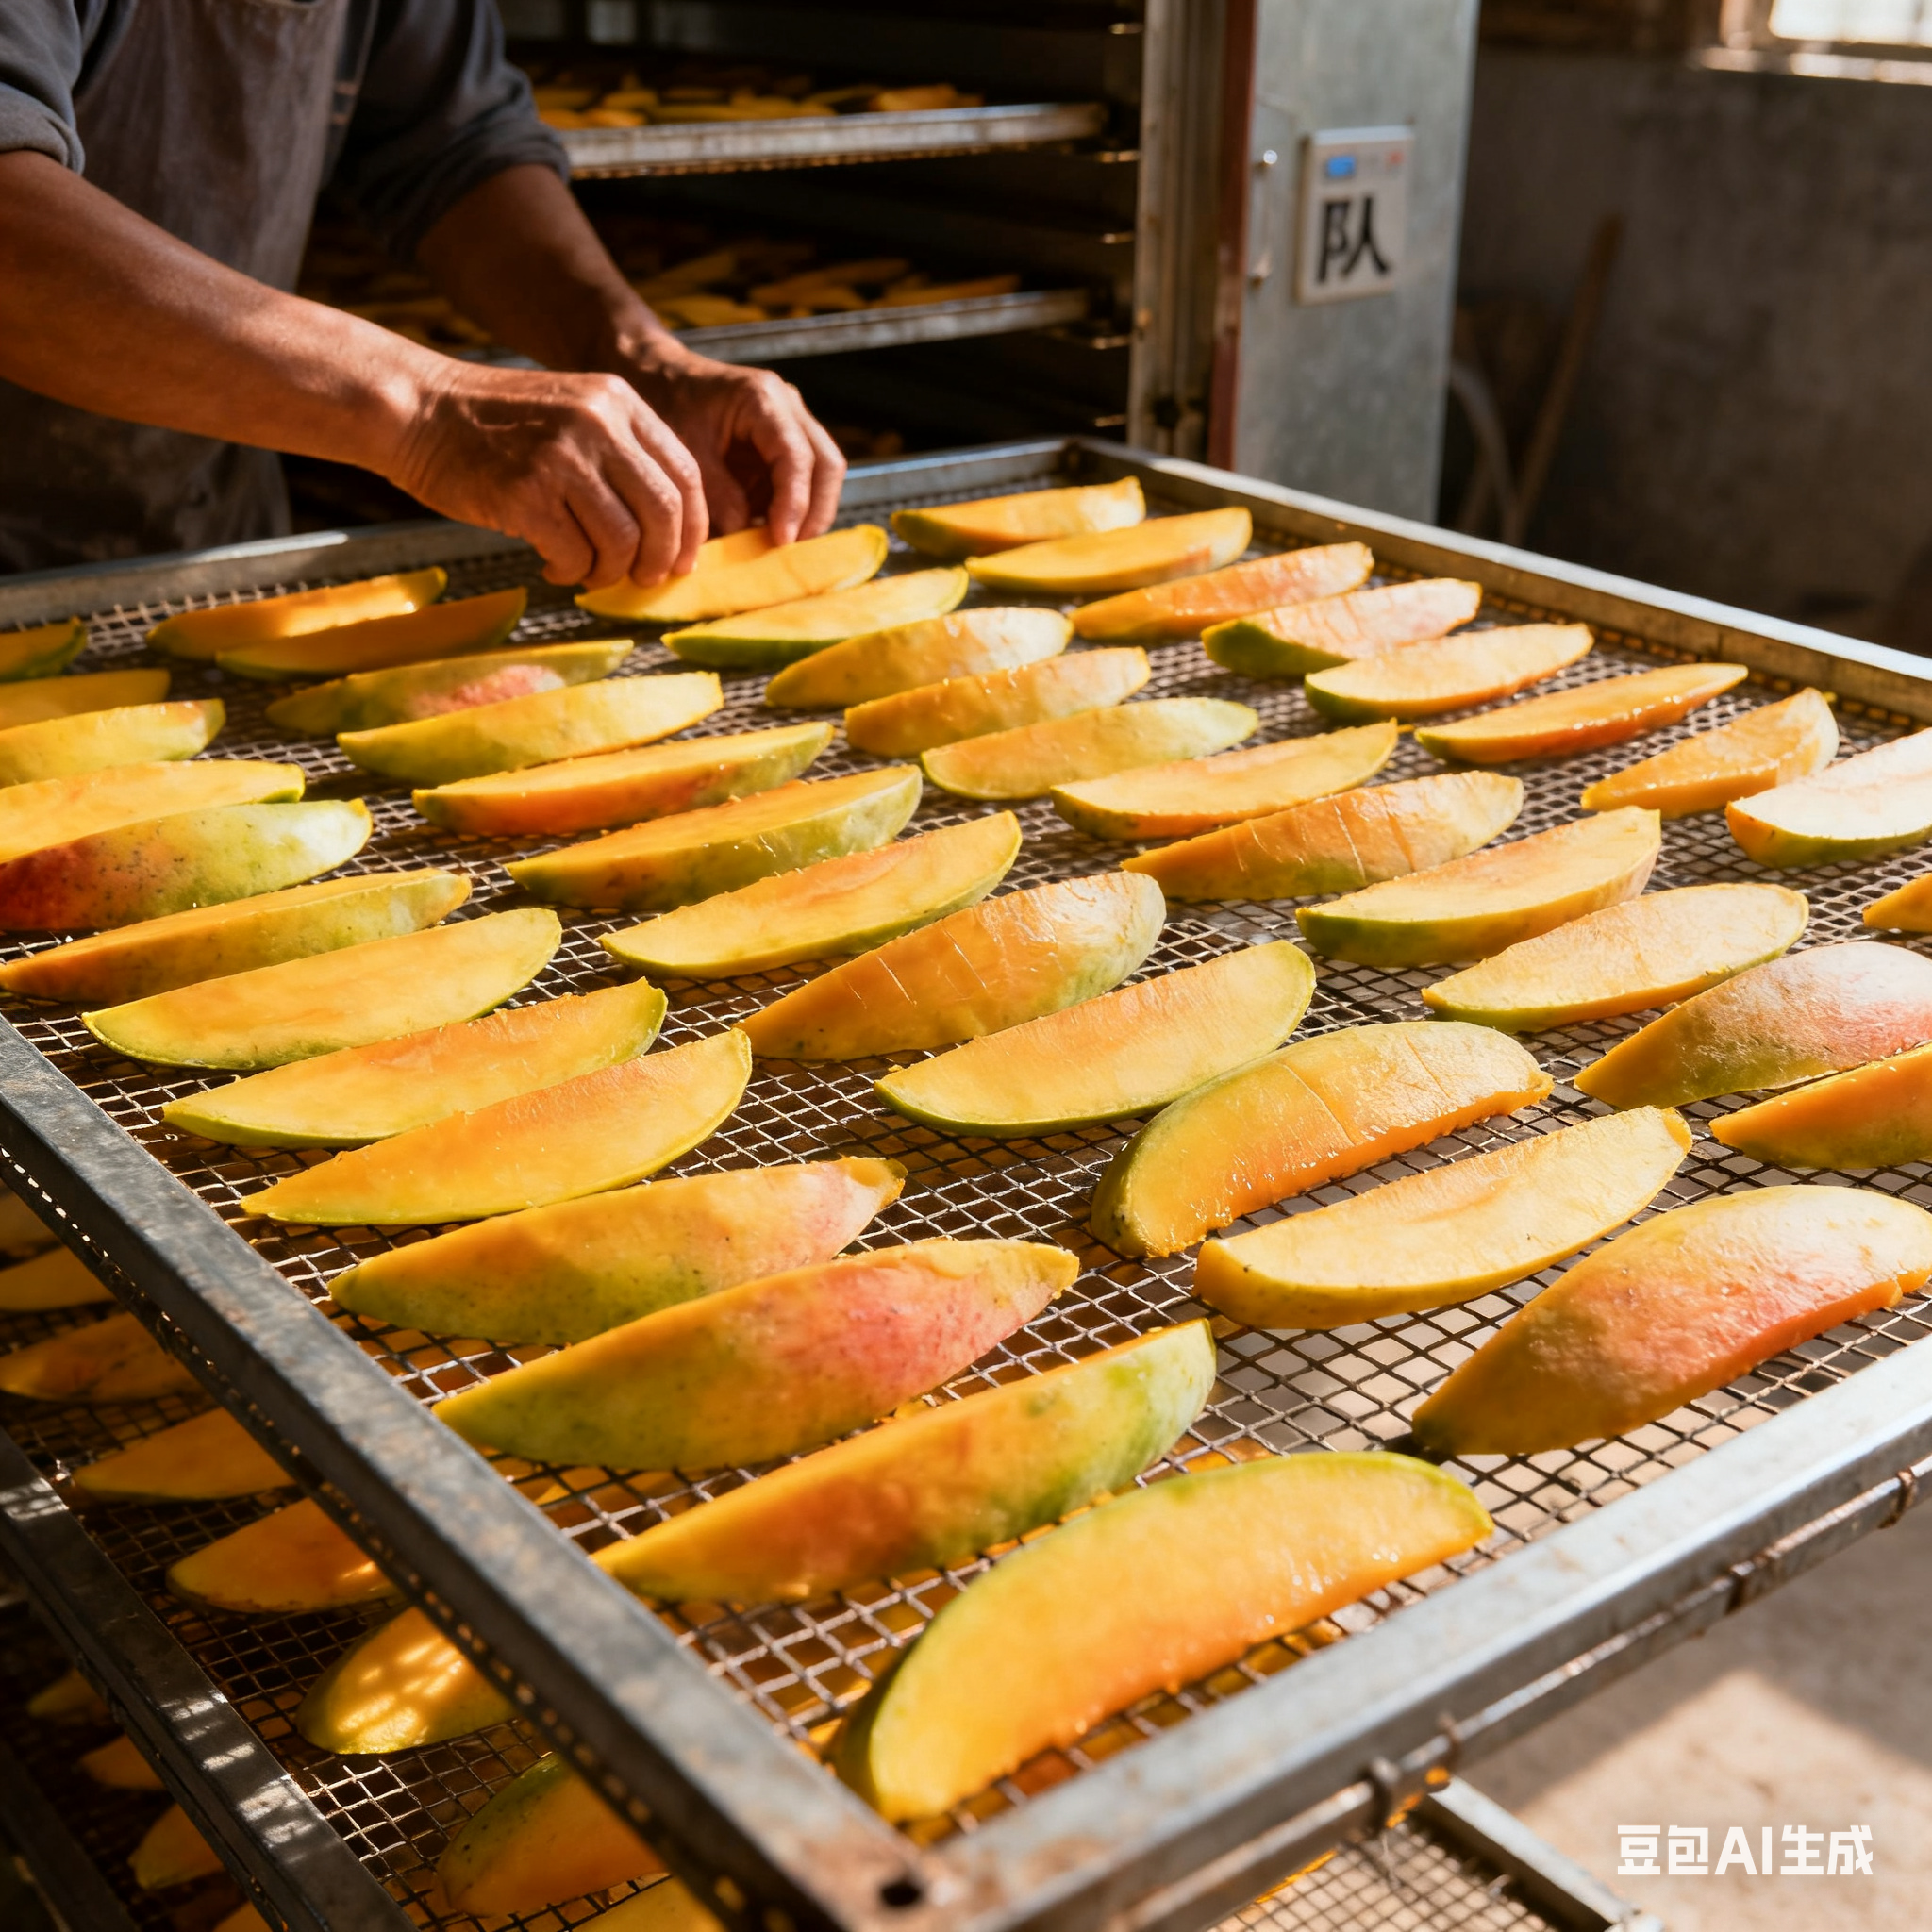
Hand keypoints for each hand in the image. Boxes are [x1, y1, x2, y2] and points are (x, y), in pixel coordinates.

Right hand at [386, 361, 708, 589]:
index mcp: (619, 402)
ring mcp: (561, 456)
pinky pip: (574, 555)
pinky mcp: (525, 492)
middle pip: (664, 511)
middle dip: (661, 559)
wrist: (415, 408)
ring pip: (623, 540)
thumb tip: (664, 535)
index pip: (684, 474)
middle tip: (643, 578)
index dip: (692, 528)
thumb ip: (619, 458)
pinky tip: (551, 565)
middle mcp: (598, 424)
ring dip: (611, 571)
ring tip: (588, 572)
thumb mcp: (572, 415)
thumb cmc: (493, 425)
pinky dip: (570, 573)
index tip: (682, 558)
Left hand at [631, 351, 846, 545]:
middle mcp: (788, 407)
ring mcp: (792, 425)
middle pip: (828, 465)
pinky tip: (766, 527)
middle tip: (792, 550)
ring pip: (823, 476)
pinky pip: (804, 482)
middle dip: (814, 513)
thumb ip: (718, 496)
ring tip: (776, 543)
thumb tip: (745, 536)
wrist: (659, 381)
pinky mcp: (786, 445)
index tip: (782, 540)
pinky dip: (790, 509)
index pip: (798, 456)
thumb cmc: (667, 407)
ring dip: (805, 513)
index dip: (795, 503)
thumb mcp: (685, 455)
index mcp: (763, 399)